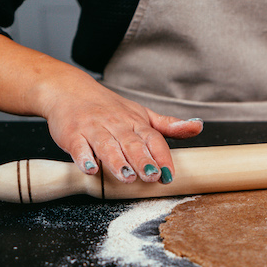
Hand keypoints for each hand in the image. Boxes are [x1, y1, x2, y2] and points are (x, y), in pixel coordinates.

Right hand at [43, 78, 202, 182]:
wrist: (69, 90)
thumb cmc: (109, 108)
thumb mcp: (142, 114)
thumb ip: (169, 125)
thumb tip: (198, 126)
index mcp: (136, 122)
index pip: (153, 139)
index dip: (162, 156)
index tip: (169, 174)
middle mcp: (117, 124)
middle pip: (132, 143)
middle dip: (143, 160)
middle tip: (152, 176)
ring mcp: (94, 129)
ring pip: (107, 146)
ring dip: (117, 161)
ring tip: (127, 176)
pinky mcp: (72, 134)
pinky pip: (78, 147)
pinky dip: (84, 157)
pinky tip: (91, 169)